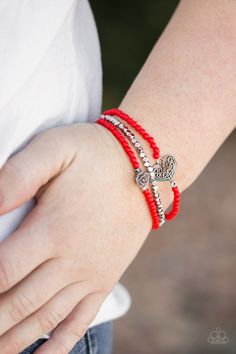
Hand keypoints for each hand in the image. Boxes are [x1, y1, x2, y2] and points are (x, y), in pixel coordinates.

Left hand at [0, 122, 150, 352]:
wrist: (146, 168)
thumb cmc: (97, 155)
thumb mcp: (55, 149)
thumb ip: (17, 175)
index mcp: (53, 229)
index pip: (2, 270)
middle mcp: (71, 259)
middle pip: (20, 302)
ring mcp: (91, 273)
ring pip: (46, 318)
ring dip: (16, 339)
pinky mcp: (106, 278)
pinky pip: (81, 320)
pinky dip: (59, 344)